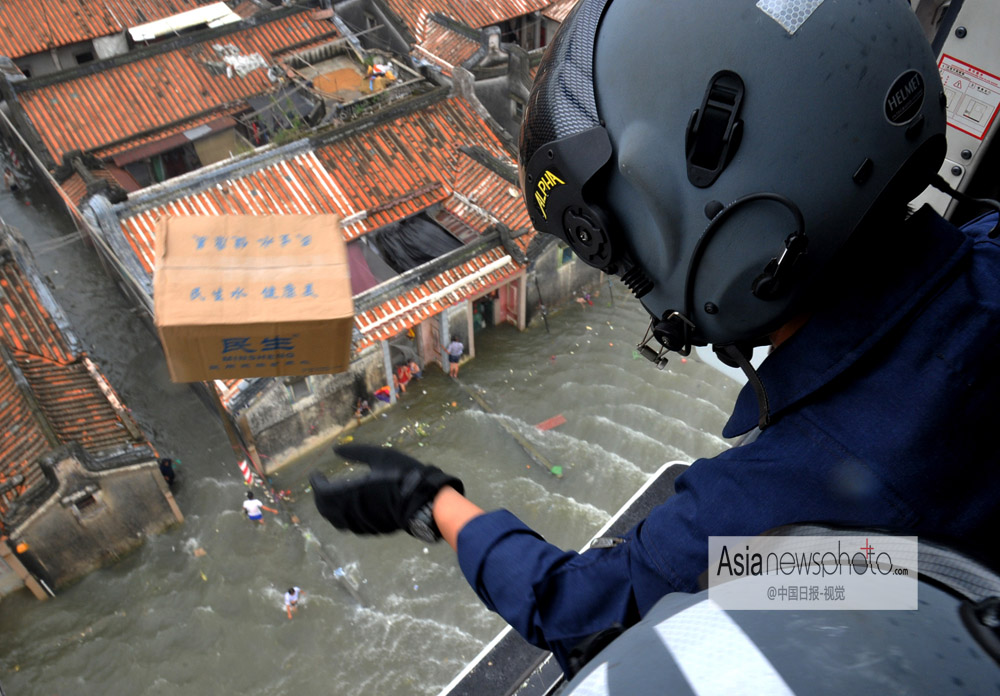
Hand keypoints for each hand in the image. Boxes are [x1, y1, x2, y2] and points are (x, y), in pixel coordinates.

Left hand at [310, 444, 463, 537]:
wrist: (424, 501)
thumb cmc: (402, 474)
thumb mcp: (380, 456)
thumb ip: (356, 452)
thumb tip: (335, 449)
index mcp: (350, 492)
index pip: (321, 491)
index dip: (316, 482)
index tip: (316, 474)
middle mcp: (351, 511)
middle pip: (324, 508)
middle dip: (319, 496)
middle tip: (322, 484)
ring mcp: (361, 523)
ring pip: (335, 520)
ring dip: (329, 508)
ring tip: (332, 496)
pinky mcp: (371, 529)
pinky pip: (348, 525)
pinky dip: (341, 516)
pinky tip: (348, 508)